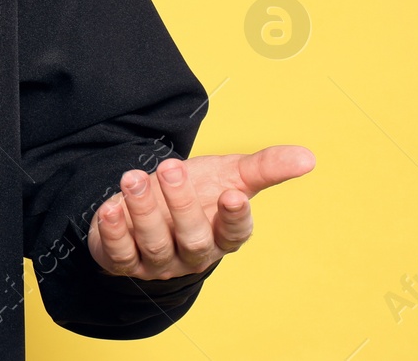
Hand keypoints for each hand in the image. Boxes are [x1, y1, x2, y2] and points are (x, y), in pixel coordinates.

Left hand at [87, 145, 314, 279]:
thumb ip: (264, 168)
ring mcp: (158, 261)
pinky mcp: (123, 260)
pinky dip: (113, 233)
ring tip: (133, 178)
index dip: (234, 218)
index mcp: (222, 235)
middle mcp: (192, 254)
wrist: (149, 204)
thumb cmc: (197, 191)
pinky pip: (119, 254)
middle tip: (170, 168)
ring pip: (154, 244)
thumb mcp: (228, 174)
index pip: (234, 235)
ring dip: (143, 211)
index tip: (232, 194)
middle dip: (181, 204)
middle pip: (192, 238)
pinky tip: (109, 207)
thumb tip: (307, 157)